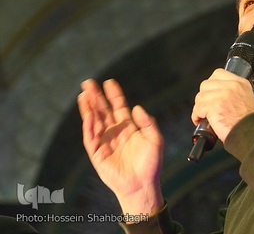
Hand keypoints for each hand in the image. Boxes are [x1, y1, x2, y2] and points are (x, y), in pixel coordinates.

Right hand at [77, 79, 163, 214]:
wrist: (143, 185)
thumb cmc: (151, 164)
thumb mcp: (155, 140)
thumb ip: (147, 123)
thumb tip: (136, 107)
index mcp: (128, 128)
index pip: (118, 107)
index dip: (114, 95)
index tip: (109, 82)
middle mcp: (115, 133)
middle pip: (103, 111)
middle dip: (96, 97)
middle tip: (89, 83)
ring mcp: (105, 142)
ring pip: (94, 122)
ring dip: (89, 109)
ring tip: (84, 95)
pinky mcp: (97, 154)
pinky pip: (91, 138)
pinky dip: (89, 126)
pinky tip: (88, 115)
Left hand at [192, 68, 253, 141]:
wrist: (250, 134)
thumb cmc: (248, 122)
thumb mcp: (246, 98)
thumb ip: (234, 91)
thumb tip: (217, 91)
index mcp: (240, 83)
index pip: (218, 74)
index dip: (211, 84)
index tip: (210, 93)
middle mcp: (232, 86)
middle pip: (206, 84)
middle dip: (204, 97)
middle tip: (207, 106)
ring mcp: (223, 95)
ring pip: (200, 97)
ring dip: (200, 107)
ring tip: (204, 115)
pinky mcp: (214, 106)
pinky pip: (198, 108)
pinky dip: (197, 116)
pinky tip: (201, 120)